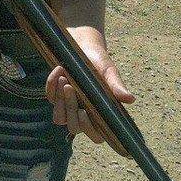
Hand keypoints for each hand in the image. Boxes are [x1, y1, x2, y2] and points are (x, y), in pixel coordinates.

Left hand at [45, 27, 134, 144]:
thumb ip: (116, 85)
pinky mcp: (56, 95)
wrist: (82, 45)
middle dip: (70, 109)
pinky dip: (51, 85)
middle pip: (74, 127)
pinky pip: (50, 98)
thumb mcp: (108, 71)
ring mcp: (68, 106)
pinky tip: (59, 70)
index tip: (85, 112)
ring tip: (64, 79)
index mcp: (100, 113)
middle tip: (70, 87)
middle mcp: (84, 113)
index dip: (90, 129)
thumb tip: (130, 99)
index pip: (96, 135)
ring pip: (59, 118)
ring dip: (60, 101)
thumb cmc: (99, 61)